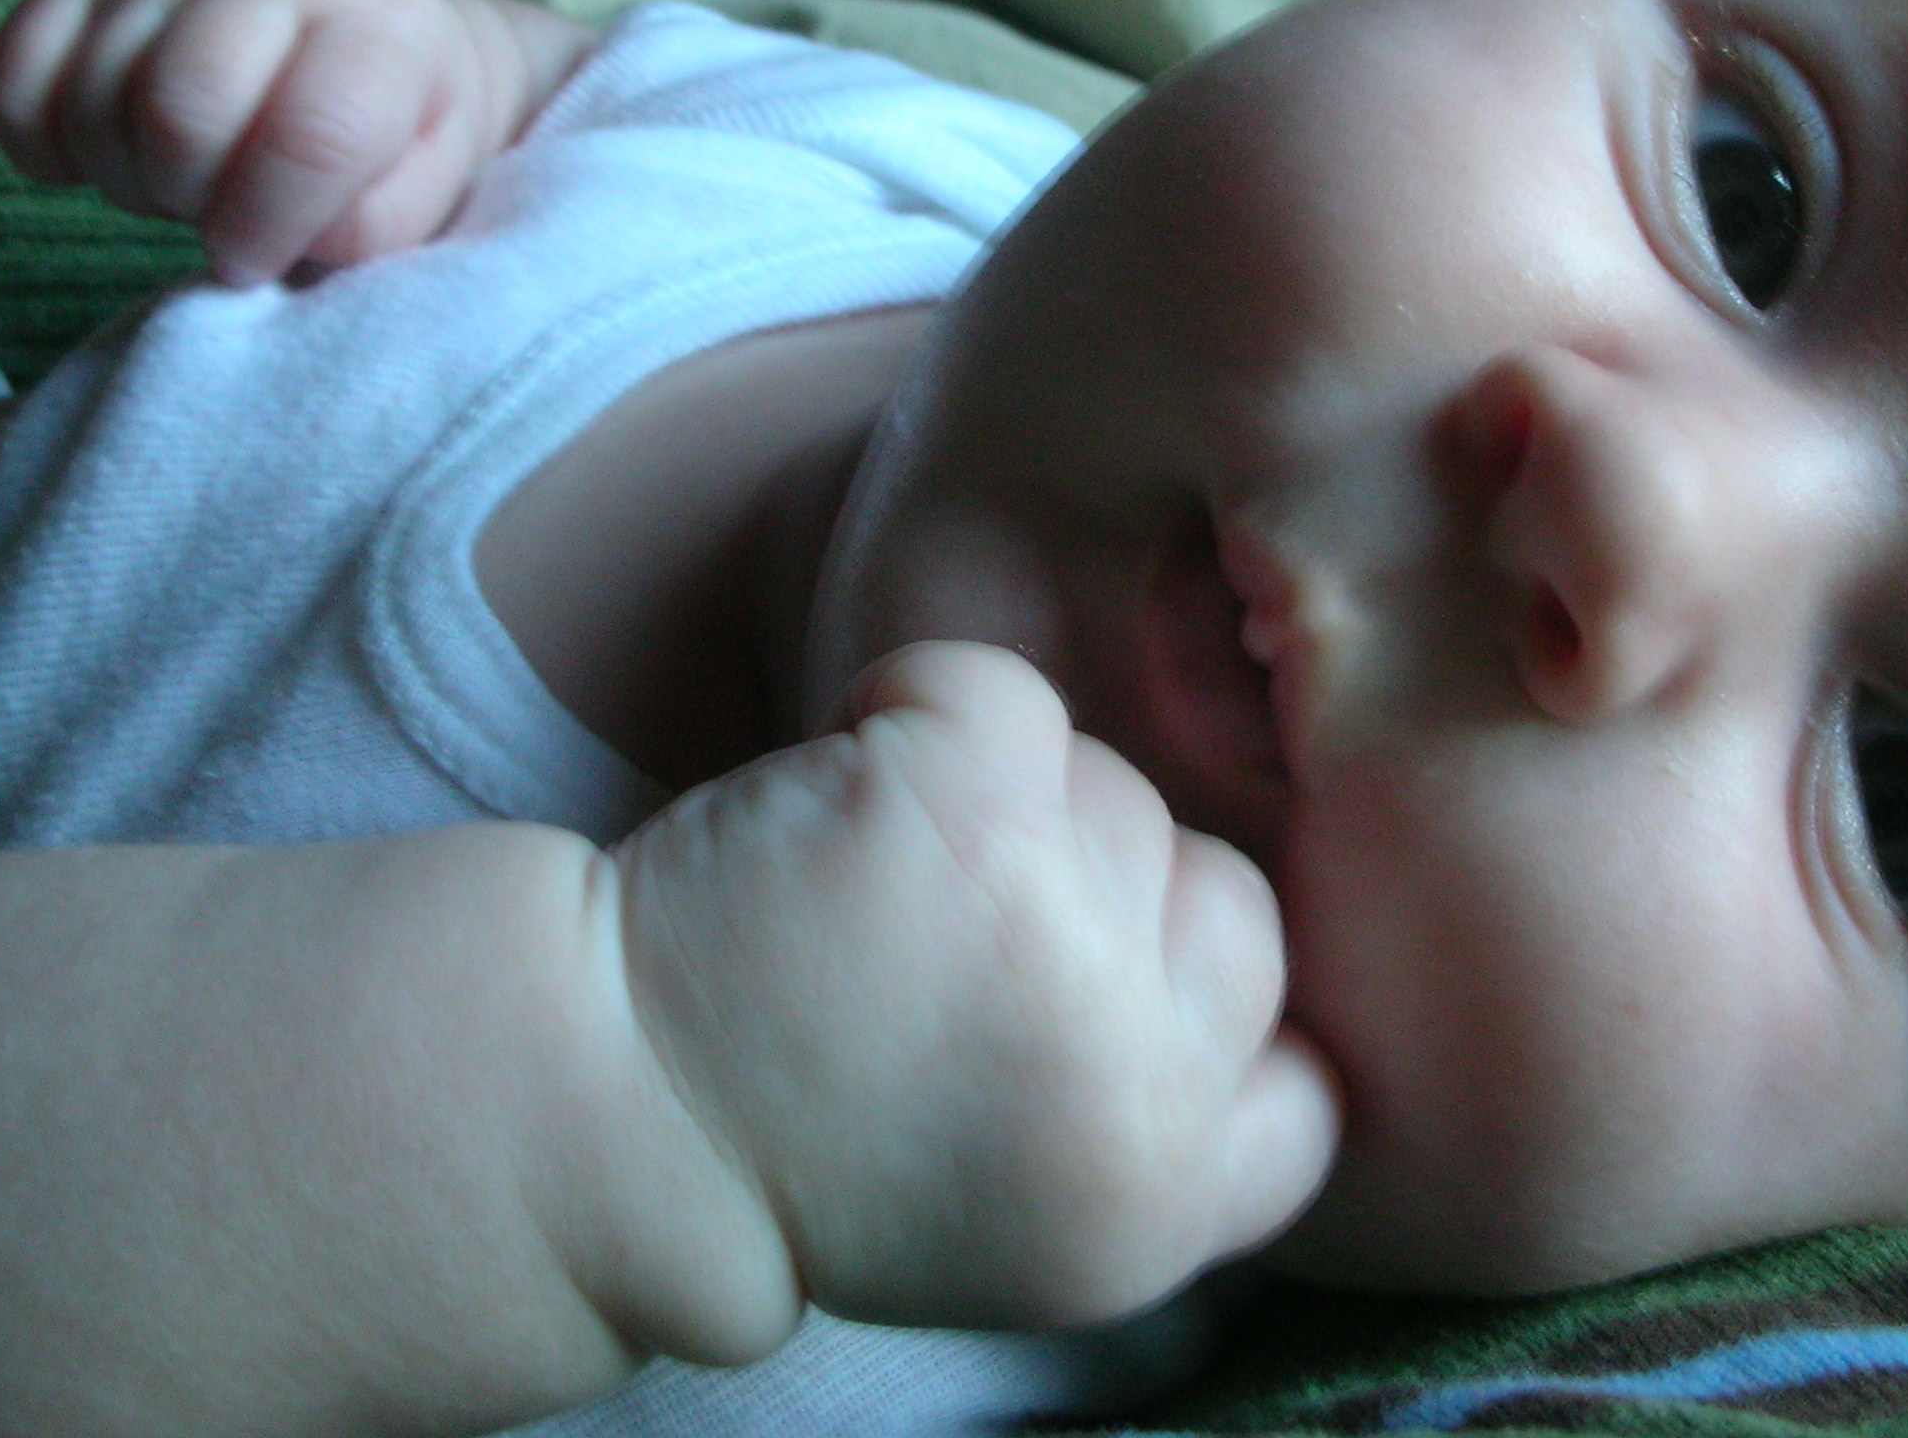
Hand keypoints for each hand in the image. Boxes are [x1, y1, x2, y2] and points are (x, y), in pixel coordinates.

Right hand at [0, 0, 593, 285]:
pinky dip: (47, 146)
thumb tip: (277, 242)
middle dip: (190, 195)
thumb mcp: (424, 187)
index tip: (256, 256)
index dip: (269, 225)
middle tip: (218, 207)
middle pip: (182, 110)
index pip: (314, 133)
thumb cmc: (397, 126)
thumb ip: (371, 228)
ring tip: (187, 171)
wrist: (369, 22)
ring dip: (127, 176)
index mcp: (380, 29)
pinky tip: (117, 147)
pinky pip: (15, 82)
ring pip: (94, 104)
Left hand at [612, 642, 1339, 1333]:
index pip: (1306, 1087)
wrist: (601, 1114)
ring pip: (1115, 787)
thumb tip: (1243, 957)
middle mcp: (1135, 1089)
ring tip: (871, 891)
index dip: (1213, 1018)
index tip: (1105, 998)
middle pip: (1228, 901)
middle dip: (1103, 893)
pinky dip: (904, 712)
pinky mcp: (973, 809)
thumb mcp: (1024, 1212)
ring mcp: (1062, 937)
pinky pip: (998, 693)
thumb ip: (1151, 1115)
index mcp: (1158, 1209)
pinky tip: (829, 805)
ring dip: (1000, 805)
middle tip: (951, 945)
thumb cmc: (798, 1141)